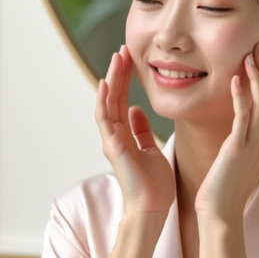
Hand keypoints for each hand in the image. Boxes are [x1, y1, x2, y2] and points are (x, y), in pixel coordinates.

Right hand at [95, 45, 175, 215]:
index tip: (130, 58)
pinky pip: (105, 121)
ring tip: (116, 58)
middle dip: (118, 73)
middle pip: (114, 97)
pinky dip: (104, 101)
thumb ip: (142, 131)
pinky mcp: (113, 148)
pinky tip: (107, 84)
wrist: (153, 208)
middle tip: (122, 49)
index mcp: (125, 135)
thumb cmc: (154, 185)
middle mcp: (115, 136)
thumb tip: (137, 110)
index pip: (122, 100)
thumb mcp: (151, 150)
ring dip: (111, 80)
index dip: (125, 79)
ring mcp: (112, 141)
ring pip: (107, 103)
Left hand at [194, 43, 258, 221]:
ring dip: (257, 76)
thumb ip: (243, 140)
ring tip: (252, 53)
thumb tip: (240, 127)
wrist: (221, 215)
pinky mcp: (239, 150)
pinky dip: (241, 96)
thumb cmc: (223, 190)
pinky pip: (243, 118)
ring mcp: (255, 146)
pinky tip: (236, 78)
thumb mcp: (239, 160)